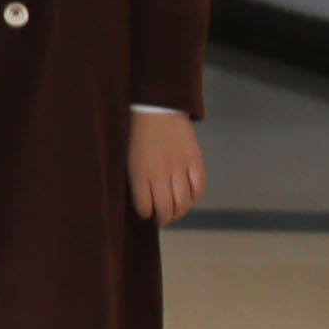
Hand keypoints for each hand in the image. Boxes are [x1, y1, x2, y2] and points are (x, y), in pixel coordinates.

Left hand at [128, 109, 207, 223]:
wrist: (156, 109)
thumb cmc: (137, 133)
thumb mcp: (129, 157)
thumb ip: (136, 179)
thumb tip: (143, 200)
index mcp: (140, 173)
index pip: (145, 206)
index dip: (146, 214)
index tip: (146, 214)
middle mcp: (161, 173)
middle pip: (167, 208)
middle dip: (164, 218)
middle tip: (162, 219)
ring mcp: (180, 167)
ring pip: (184, 201)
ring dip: (180, 212)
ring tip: (175, 212)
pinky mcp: (195, 161)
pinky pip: (199, 186)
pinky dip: (195, 196)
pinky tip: (189, 196)